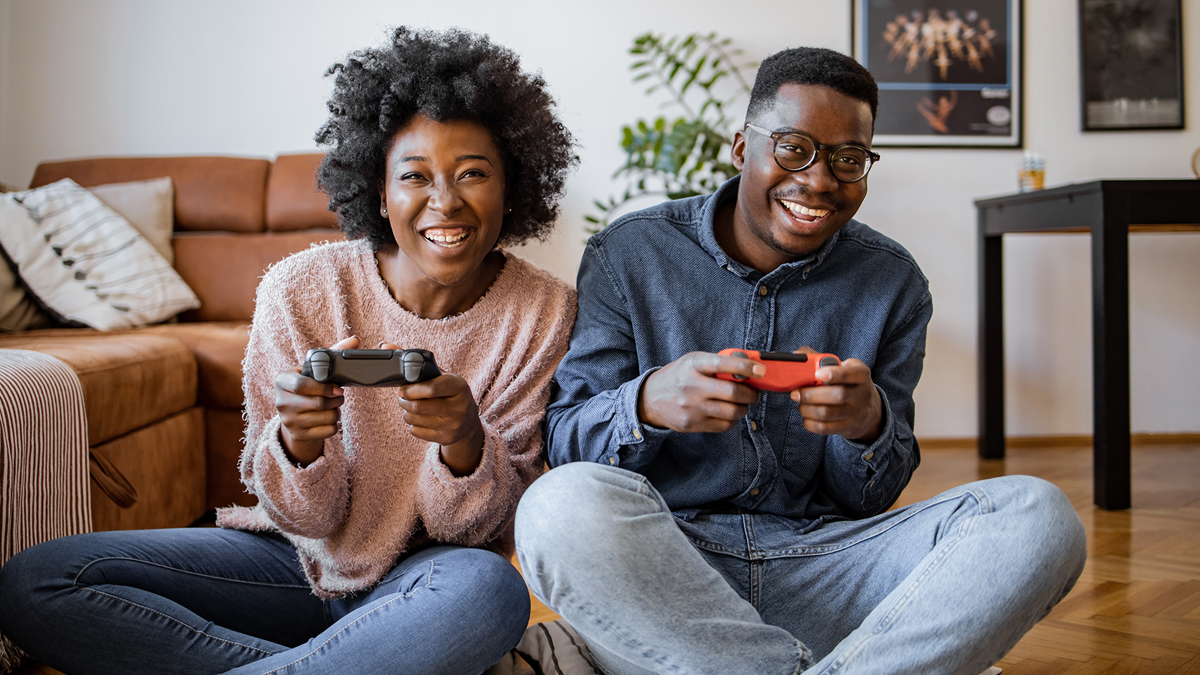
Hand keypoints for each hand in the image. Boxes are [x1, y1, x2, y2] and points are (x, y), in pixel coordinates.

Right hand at [275, 336, 356, 465]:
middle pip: (318, 403)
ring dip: (336, 412)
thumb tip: (355, 339)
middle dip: (336, 399)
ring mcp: (288, 421)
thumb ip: (332, 352)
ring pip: (326, 418)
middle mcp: (281, 403)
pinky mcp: (298, 435)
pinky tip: (327, 418)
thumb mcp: (313, 369)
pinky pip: (328, 431)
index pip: (301, 385)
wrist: (294, 414)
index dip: (324, 387)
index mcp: (282, 381)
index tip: (338, 388)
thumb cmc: (307, 386)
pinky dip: (334, 425)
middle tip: (339, 395)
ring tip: (332, 406)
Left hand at [385, 342, 483, 475]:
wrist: (468, 421)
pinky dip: (413, 425)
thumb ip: (414, 360)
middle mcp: (459, 407)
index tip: (404, 388)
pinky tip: (421, 419)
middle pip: (418, 406)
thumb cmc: (448, 392)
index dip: (412, 389)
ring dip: (406, 412)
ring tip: (411, 406)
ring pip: (414, 419)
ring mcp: (454, 425)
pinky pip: (416, 432)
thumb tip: (384, 345)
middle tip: (403, 396)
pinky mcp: (446, 438)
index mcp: (459, 386)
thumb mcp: (439, 375)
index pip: (431, 389)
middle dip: (403, 401)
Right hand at [638, 352, 762, 432]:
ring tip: (742, 404)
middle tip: (754, 393)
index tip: (761, 370)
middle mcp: (692, 386)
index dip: (746, 368)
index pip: (724, 364)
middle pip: (733, 392)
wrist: (650, 399)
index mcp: (693, 365)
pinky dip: (733, 420)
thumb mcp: (693, 360)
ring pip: (732, 412)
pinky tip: (730, 413)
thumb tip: (749, 365)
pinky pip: (724, 425)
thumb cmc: (678, 376)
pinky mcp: (692, 424)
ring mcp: (692, 408)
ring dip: (744, 408)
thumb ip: (718, 362)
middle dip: (751, 394)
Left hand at [789, 347, 882, 442]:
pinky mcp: (848, 428)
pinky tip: (807, 416)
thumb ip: (819, 359)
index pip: (851, 373)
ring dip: (806, 408)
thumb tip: (795, 356)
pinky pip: (824, 428)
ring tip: (801, 403)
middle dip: (810, 394)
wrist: (869, 409)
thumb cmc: (847, 383)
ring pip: (826, 413)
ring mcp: (856, 413)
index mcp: (860, 374)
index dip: (834, 374)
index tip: (817, 373)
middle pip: (837, 395)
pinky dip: (809, 422)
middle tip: (796, 393)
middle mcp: (861, 394)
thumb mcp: (843, 367)